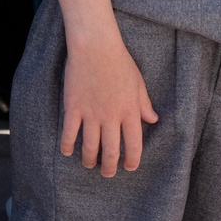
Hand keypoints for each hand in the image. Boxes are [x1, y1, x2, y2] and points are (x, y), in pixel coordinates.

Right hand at [58, 32, 156, 174]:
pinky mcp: (73, 108)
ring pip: (90, 146)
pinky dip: (67, 145)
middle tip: (108, 173)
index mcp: (130, 112)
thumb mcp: (138, 83)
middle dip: (110, 167)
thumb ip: (144, 105)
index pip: (134, 145)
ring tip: (89, 164)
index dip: (132, 160)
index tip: (129, 167)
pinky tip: (67, 152)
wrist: (95, 47)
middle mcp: (111, 117)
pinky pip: (69, 132)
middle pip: (111, 151)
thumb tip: (153, 120)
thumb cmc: (120, 62)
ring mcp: (91, 113)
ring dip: (89, 160)